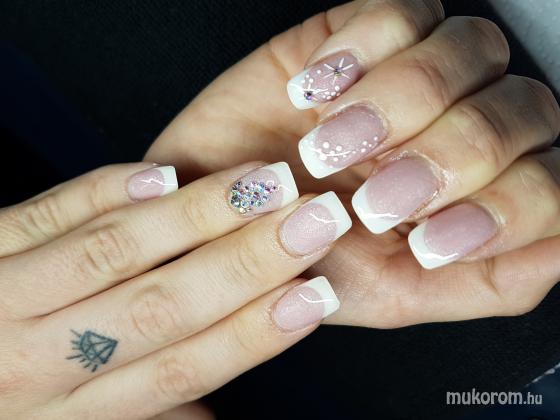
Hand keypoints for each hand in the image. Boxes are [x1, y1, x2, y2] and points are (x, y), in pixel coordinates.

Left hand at [0, 162, 348, 417]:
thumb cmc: (8, 400)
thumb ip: (145, 413)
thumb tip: (211, 418)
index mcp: (72, 414)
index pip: (183, 370)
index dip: (255, 333)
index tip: (315, 294)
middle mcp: (36, 362)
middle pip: (161, 307)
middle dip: (247, 262)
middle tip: (313, 220)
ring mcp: (2, 296)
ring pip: (115, 252)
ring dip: (198, 215)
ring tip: (264, 184)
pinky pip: (47, 212)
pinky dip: (106, 189)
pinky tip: (163, 174)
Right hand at [146, 0, 559, 326]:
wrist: (217, 218)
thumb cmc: (305, 256)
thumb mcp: (398, 294)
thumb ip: (490, 284)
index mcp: (482, 193)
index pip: (555, 182)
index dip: (511, 207)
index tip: (430, 242)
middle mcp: (463, 127)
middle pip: (522, 111)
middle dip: (448, 157)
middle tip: (373, 200)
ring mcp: (421, 74)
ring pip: (473, 48)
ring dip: (401, 103)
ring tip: (330, 142)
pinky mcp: (368, 33)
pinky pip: (403, 10)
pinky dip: (364, 50)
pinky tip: (316, 91)